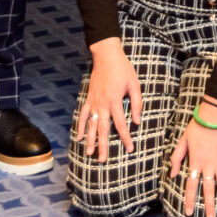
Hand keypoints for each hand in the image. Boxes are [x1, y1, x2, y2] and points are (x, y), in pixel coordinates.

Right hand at [78, 38, 141, 158]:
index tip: (130, 149)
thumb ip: (136, 104)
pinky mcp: (89, 99)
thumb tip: (137, 121)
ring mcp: (94, 102)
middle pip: (103, 129)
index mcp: (115, 101)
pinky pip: (84, 115)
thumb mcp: (134, 85)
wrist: (106, 56)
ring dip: (90, 140)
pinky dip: (81, 126)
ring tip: (89, 153)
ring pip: (91, 125)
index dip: (126, 138)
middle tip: (103, 160)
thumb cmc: (123, 69)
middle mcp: (103, 104)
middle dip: (103, 145)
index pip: (121, 124)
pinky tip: (79, 137)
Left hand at [168, 102, 216, 216]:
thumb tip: (171, 175)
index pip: (191, 185)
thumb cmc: (197, 127)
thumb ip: (176, 158)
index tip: (188, 213)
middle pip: (208, 189)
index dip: (189, 199)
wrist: (214, 115)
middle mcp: (208, 165)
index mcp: (195, 162)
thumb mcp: (182, 141)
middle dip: (209, 206)